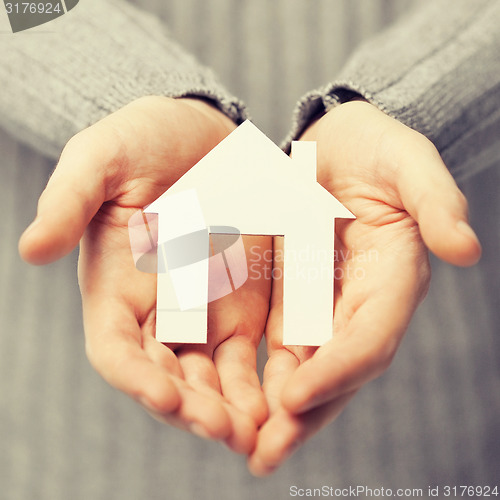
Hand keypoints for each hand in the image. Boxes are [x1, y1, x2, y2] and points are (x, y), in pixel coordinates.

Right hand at [19, 97, 270, 452]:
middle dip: (193, 407)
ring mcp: (205, 311)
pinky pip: (255, 350)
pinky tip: (285, 396)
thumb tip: (31, 249)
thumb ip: (71, 199)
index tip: (162, 394)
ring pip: (214, 375)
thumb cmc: (144, 140)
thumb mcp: (103, 158)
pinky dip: (265, 378)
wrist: (200, 133)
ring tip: (258, 430)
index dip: (135, 377)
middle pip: (169, 375)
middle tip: (225, 429)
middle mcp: (160, 310)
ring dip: (233, 407)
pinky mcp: (245, 302)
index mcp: (118, 286)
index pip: (118, 348)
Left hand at [248, 100, 480, 473]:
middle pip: (335, 371)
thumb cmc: (376, 149)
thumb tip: (466, 250)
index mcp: (392, 280)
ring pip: (301, 370)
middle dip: (303, 414)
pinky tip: (225, 398)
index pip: (370, 339)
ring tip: (241, 444)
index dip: (338, 369)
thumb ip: (435, 200)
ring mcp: (322, 306)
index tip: (295, 396)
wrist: (337, 144)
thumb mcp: (408, 163)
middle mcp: (358, 305)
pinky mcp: (290, 299)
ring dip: (273, 411)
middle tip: (265, 453)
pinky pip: (271, 345)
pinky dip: (254, 376)